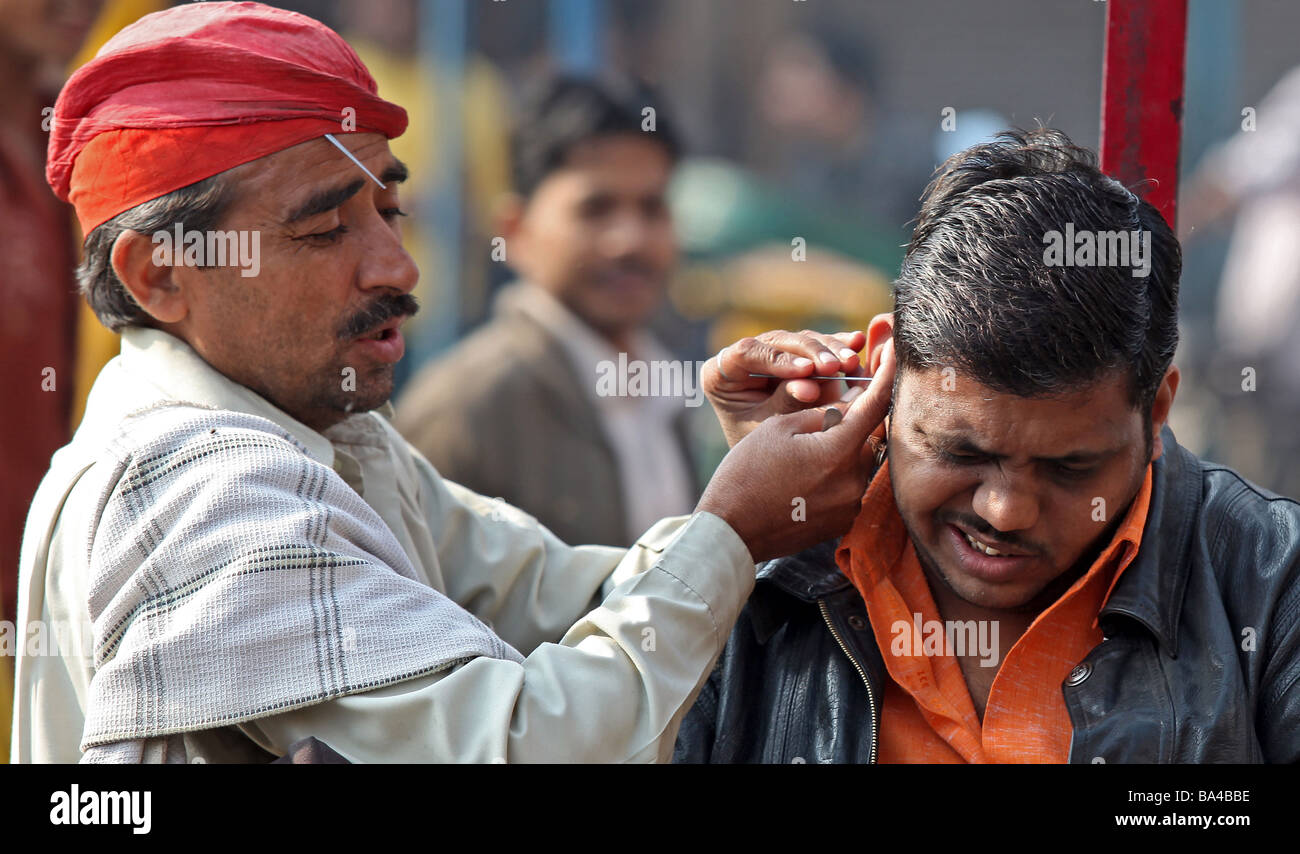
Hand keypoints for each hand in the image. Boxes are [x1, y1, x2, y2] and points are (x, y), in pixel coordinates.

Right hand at [696, 338, 895, 562]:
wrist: (731, 531)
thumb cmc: (746, 473)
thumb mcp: (778, 428)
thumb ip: (822, 413)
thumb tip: (852, 403)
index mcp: (837, 451)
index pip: (876, 404)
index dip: (887, 373)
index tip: (893, 352)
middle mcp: (853, 480)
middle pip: (870, 436)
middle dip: (854, 421)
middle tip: (826, 414)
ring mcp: (850, 505)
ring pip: (860, 461)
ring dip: (844, 449)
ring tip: (806, 453)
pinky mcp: (843, 522)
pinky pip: (850, 486)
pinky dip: (837, 474)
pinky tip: (806, 477)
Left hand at [704, 328, 869, 447]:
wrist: (769, 469)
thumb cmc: (758, 453)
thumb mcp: (768, 429)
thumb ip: (786, 405)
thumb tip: (810, 387)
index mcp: (720, 374)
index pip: (746, 353)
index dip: (779, 359)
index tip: (807, 371)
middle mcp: (744, 357)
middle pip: (778, 341)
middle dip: (811, 352)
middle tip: (835, 367)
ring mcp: (772, 353)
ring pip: (802, 340)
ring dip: (830, 349)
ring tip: (851, 363)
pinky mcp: (798, 356)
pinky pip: (819, 346)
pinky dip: (840, 347)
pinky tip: (859, 343)